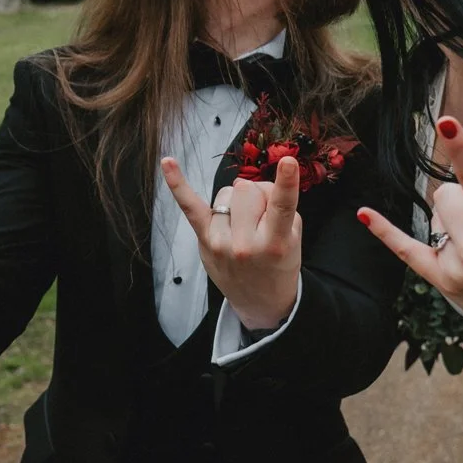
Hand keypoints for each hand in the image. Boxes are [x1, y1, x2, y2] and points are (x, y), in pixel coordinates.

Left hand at [160, 153, 302, 331]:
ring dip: (238, 201)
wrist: (261, 301)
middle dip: (258, 195)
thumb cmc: (279, 263)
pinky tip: (168, 163)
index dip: (286, 183)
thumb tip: (250, 185)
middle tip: (263, 217)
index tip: (288, 162)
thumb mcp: (294, 238)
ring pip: (227, 192)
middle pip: (248, 189)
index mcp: (276, 243)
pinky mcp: (204, 240)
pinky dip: (178, 185)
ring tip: (245, 224)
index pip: (282, 207)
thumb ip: (279, 207)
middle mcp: (245, 244)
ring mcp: (220, 242)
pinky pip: (190, 207)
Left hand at [357, 116, 462, 384]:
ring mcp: (456, 269)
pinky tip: (364, 215)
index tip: (447, 122)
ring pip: (436, 216)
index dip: (462, 149)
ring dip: (454, 223)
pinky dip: (385, 232)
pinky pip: (407, 252)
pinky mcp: (443, 283)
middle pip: (444, 194)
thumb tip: (460, 181)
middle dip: (461, 198)